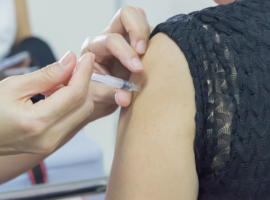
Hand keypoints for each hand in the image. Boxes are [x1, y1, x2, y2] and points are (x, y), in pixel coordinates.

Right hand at [0, 51, 94, 155]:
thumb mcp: (14, 86)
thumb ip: (47, 74)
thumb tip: (71, 60)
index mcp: (38, 122)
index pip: (75, 94)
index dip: (84, 73)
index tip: (88, 57)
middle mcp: (50, 137)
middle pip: (84, 105)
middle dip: (83, 82)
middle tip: (73, 66)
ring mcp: (51, 143)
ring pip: (81, 113)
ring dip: (77, 92)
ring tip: (58, 80)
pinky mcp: (51, 143)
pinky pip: (71, 119)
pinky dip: (70, 103)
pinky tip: (56, 93)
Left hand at [81, 6, 152, 121]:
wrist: (100, 96)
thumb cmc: (95, 93)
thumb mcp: (99, 96)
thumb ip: (112, 94)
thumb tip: (125, 97)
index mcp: (94, 47)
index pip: (112, 40)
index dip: (126, 52)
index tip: (138, 68)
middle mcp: (109, 36)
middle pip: (126, 15)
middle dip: (138, 30)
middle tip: (144, 52)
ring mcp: (125, 38)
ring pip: (140, 18)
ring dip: (149, 35)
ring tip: (151, 55)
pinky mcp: (138, 43)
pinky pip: (150, 33)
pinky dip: (156, 42)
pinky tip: (156, 57)